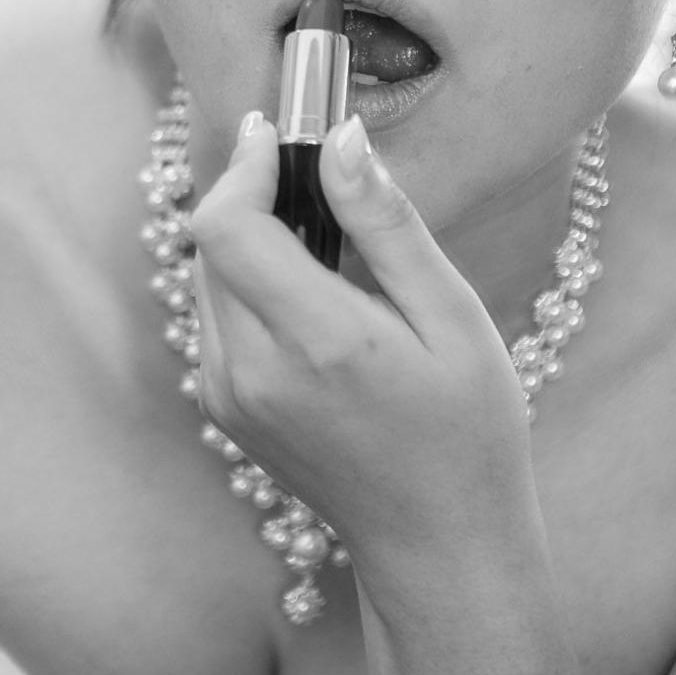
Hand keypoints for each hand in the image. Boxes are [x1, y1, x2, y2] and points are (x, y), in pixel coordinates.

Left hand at [188, 112, 534, 558]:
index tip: (277, 130)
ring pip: (207, 278)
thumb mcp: (452, 318)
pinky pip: (214, 318)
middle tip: (309, 171)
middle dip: (251, 194)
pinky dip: (247, 286)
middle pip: (210, 243)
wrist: (438, 544)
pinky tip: (310, 297)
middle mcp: (253, 372)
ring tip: (322, 239)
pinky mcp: (224, 409)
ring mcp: (228, 397)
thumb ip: (386, 224)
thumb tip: (338, 137)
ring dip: (248, 239)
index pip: (226, 226)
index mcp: (317, 342)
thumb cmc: (468, 431)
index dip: (243, 165)